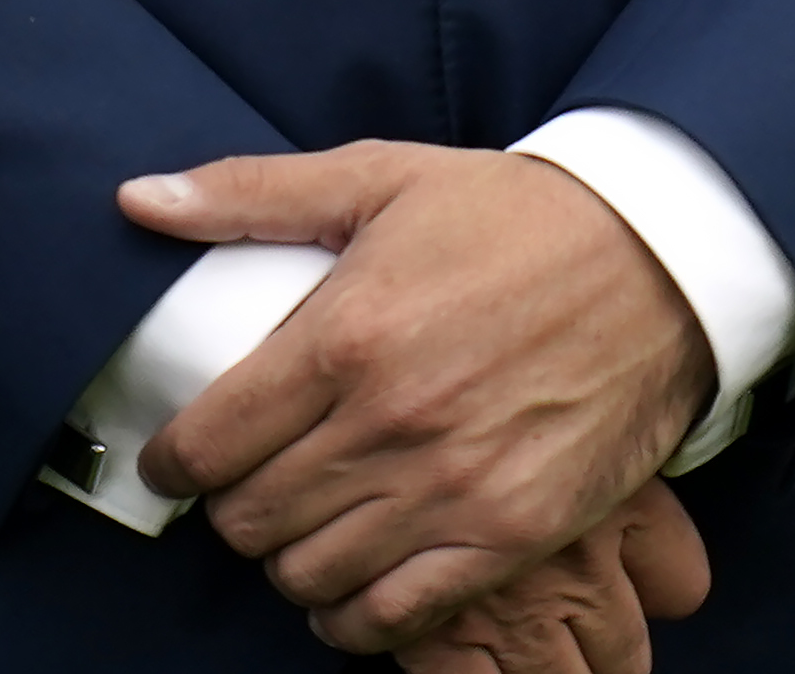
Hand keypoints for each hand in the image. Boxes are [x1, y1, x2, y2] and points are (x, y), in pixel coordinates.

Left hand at [128, 142, 716, 652]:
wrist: (657, 258)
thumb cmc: (508, 214)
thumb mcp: (376, 176)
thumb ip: (248, 193)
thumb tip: (137, 199)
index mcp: (345, 335)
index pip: (210, 443)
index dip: (173, 463)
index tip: (176, 460)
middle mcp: (391, 423)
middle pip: (251, 519)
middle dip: (230, 510)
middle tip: (242, 488)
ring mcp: (453, 489)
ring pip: (311, 575)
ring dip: (288, 562)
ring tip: (298, 529)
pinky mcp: (510, 535)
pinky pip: (398, 616)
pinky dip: (357, 617)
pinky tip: (350, 586)